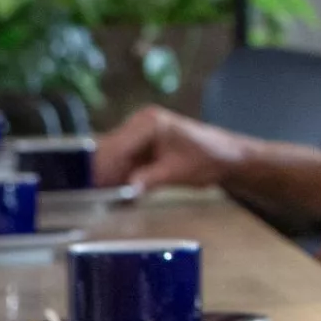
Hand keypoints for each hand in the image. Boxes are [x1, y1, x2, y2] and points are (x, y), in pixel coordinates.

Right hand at [93, 106, 250, 189]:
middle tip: (96, 198)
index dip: (103, 169)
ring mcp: (139, 132)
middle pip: (109, 151)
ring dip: (111, 177)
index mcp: (149, 122)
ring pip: (113, 157)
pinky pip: (123, 161)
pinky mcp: (142, 144)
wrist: (227, 156)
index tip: (93, 189)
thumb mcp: (177, 173)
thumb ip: (150, 179)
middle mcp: (140, 122)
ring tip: (106, 198)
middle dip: (104, 174)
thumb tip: (127, 189)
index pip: (116, 147)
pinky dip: (121, 176)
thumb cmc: (208, 159)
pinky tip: (119, 192)